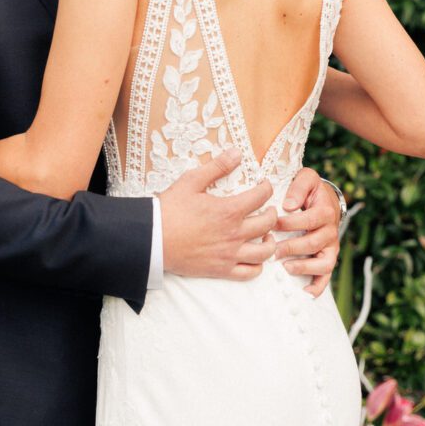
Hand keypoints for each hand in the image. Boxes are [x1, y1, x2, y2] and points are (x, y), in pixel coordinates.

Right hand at [158, 149, 276, 280]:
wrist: (153, 238)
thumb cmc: (170, 209)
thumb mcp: (191, 181)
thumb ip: (217, 167)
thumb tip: (236, 153)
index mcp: (229, 210)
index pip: (261, 197)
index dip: (267, 188)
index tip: (264, 185)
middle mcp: (234, 234)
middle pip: (267, 223)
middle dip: (272, 213)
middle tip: (268, 208)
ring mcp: (229, 254)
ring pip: (264, 251)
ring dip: (270, 241)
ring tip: (266, 235)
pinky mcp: (221, 269)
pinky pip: (249, 273)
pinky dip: (257, 266)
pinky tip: (254, 256)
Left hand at [274, 168, 340, 297]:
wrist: (324, 199)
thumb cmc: (310, 190)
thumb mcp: (307, 178)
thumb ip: (298, 187)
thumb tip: (289, 204)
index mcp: (325, 211)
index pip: (309, 220)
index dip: (290, 223)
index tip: (272, 224)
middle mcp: (330, 230)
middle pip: (313, 243)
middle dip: (292, 247)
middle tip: (273, 250)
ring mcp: (330, 246)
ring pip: (323, 262)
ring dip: (304, 267)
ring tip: (286, 268)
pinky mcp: (328, 257)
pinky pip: (326, 275)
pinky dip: (318, 286)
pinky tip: (305, 292)